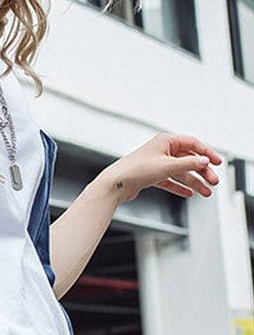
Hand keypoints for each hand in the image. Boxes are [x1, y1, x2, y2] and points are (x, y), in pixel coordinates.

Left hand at [101, 133, 221, 202]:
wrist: (116, 184)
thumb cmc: (137, 170)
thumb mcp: (168, 166)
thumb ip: (189, 163)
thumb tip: (204, 161)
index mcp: (165, 141)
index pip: (192, 144)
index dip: (207, 153)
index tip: (218, 162)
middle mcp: (161, 150)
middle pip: (188, 159)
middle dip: (202, 171)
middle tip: (213, 181)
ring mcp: (156, 164)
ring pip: (180, 172)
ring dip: (194, 182)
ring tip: (206, 192)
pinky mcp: (150, 176)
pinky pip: (169, 181)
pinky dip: (179, 187)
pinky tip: (189, 193)